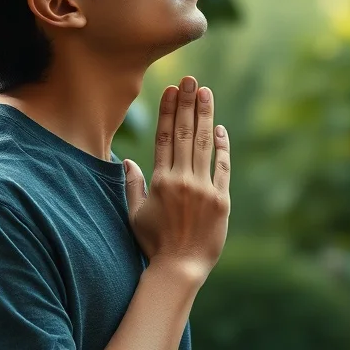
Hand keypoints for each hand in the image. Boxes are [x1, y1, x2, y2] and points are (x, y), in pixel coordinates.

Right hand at [123, 76, 230, 281]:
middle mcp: (182, 180)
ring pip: (205, 144)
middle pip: (186, 134)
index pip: (165, 137)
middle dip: (189, 104)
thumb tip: (126, 160)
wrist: (179, 269)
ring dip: (206, 116)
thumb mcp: (135, 214)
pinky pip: (223, 167)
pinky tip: (220, 130)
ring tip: (206, 93)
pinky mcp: (222, 200)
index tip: (172, 89)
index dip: (169, 111)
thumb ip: (132, 185)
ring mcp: (204, 189)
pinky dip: (222, 147)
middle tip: (192, 80)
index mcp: (160, 181)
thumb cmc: (153, 243)